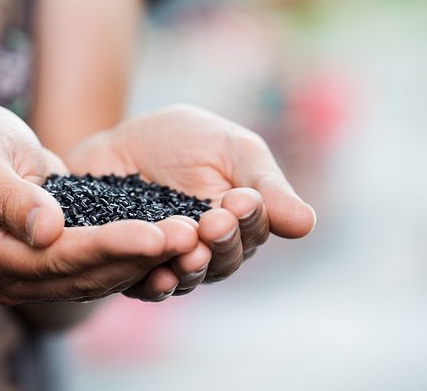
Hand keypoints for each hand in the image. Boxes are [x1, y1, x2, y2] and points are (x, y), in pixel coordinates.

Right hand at [0, 105, 197, 304]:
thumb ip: (8, 195)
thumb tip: (48, 232)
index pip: (54, 258)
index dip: (106, 247)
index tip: (154, 233)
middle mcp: (9, 280)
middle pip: (82, 277)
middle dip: (138, 257)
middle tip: (191, 235)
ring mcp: (34, 280)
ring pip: (98, 280)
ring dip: (147, 262)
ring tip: (194, 237)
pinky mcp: (57, 269)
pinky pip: (102, 270)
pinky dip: (138, 258)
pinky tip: (176, 243)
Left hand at [66, 104, 315, 296]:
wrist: (120, 142)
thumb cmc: (183, 140)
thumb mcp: (232, 149)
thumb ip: (265, 185)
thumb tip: (306, 225)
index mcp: (241, 223)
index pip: (254, 232)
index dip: (250, 220)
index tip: (241, 200)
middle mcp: (210, 250)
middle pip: (225, 260)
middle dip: (222, 241)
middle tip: (214, 222)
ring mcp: (172, 263)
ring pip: (191, 277)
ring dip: (193, 266)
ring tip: (190, 248)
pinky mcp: (133, 268)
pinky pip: (147, 286)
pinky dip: (156, 284)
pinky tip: (158, 275)